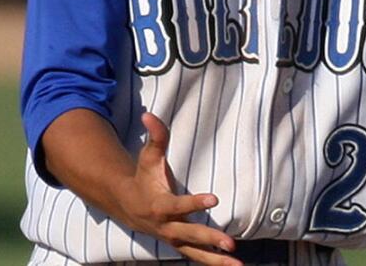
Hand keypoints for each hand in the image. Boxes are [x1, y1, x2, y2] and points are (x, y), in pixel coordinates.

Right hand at [115, 112, 240, 265]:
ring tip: (238, 265)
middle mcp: (166, 226)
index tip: (214, 198)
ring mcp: (173, 238)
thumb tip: (150, 114)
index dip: (195, 202)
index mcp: (159, 205)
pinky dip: (214, 263)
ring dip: (216, 261)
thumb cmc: (142, 177)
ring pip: (195, 252)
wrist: (127, 204)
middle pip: (189, 234)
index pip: (178, 205)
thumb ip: (155, 136)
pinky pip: (198, 256)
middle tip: (230, 243)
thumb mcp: (148, 156)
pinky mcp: (180, 244)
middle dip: (209, 239)